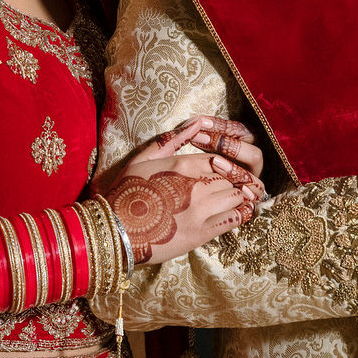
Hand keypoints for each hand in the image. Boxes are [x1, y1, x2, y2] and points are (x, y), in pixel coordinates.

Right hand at [101, 117, 263, 264]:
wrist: (115, 231)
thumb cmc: (125, 192)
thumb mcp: (142, 160)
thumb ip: (171, 141)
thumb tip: (195, 123)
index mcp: (181, 165)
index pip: (220, 159)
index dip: (225, 164)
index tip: (224, 170)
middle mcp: (196, 186)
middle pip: (231, 177)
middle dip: (233, 180)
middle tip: (234, 184)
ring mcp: (201, 211)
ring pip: (236, 197)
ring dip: (238, 196)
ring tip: (237, 197)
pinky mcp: (201, 233)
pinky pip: (233, 220)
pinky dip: (241, 214)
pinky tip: (241, 212)